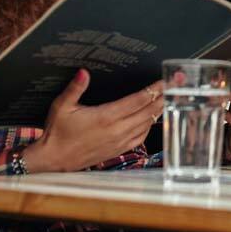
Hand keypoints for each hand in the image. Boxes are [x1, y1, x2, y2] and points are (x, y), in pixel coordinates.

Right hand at [23, 69, 162, 172]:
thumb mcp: (61, 106)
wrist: (54, 159)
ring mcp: (119, 141)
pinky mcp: (118, 150)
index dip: (154, 90)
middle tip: (177, 85)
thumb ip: (75, 88)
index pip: (138, 101)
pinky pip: (140, 137)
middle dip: (163, 97)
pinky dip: (149, 126)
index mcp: (106, 117)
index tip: (166, 80)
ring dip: (158, 111)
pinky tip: (152, 119)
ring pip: (147, 124)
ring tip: (168, 98)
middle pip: (148, 111)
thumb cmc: (57, 132)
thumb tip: (84, 72)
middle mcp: (116, 130)